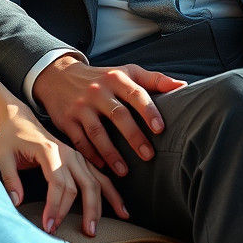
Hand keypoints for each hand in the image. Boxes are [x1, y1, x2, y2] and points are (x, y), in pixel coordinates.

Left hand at [0, 104, 126, 236]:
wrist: (19, 118)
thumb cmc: (10, 138)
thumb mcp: (2, 155)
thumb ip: (9, 179)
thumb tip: (16, 202)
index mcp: (49, 151)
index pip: (58, 183)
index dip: (55, 207)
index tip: (49, 227)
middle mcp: (67, 153)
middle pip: (83, 185)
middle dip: (85, 211)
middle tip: (83, 235)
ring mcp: (77, 156)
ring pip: (96, 182)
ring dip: (101, 206)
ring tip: (100, 229)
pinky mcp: (81, 159)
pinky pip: (100, 177)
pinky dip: (112, 193)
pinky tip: (121, 209)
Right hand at [33, 57, 186, 174]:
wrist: (58, 75)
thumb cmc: (102, 78)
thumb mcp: (125, 71)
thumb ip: (154, 80)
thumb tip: (183, 87)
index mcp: (115, 78)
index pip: (135, 93)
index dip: (148, 110)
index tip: (160, 128)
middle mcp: (97, 91)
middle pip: (118, 115)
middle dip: (134, 136)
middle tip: (149, 156)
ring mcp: (80, 106)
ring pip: (97, 132)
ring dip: (111, 154)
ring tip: (125, 171)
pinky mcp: (66, 120)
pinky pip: (79, 141)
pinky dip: (91, 155)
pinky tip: (102, 167)